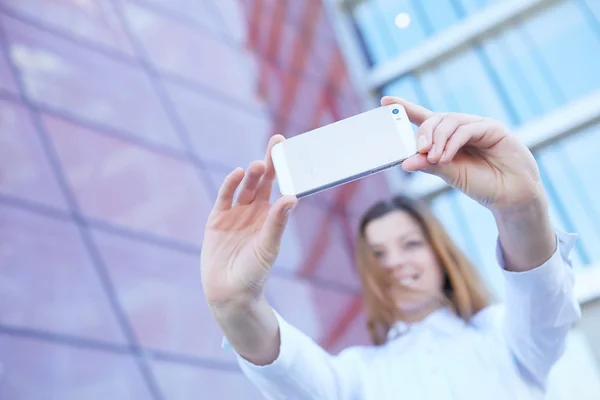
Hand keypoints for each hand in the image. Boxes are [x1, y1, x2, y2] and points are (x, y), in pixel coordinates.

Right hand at [201, 135, 297, 306]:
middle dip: (271, 162)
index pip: (281, 188)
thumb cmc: (255, 274)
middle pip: (264, 181)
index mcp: (271, 217)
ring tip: (259, 165)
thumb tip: (291, 198)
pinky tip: (237, 174)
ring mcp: (235, 213)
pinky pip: (225, 198)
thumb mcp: (268, 247)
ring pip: (246, 187)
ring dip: (252, 175)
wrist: (229, 293)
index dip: (286, 170)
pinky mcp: (217, 219)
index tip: (293, 152)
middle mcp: (255, 211)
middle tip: (278, 143)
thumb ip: (277, 223)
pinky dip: (230, 185)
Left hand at [382, 97, 544, 211]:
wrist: (512, 196)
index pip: (425, 118)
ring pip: (449, 121)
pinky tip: (445, 157)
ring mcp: (478, 126)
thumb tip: (405, 162)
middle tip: (419, 150)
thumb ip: (430, 166)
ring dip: (437, 140)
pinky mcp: (493, 128)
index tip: (385, 101)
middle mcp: (462, 129)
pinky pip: (465, 129)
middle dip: (423, 132)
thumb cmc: (482, 184)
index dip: (406, 108)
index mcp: (449, 139)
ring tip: (434, 158)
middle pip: (435, 119)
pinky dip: (452, 143)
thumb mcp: (450, 175)